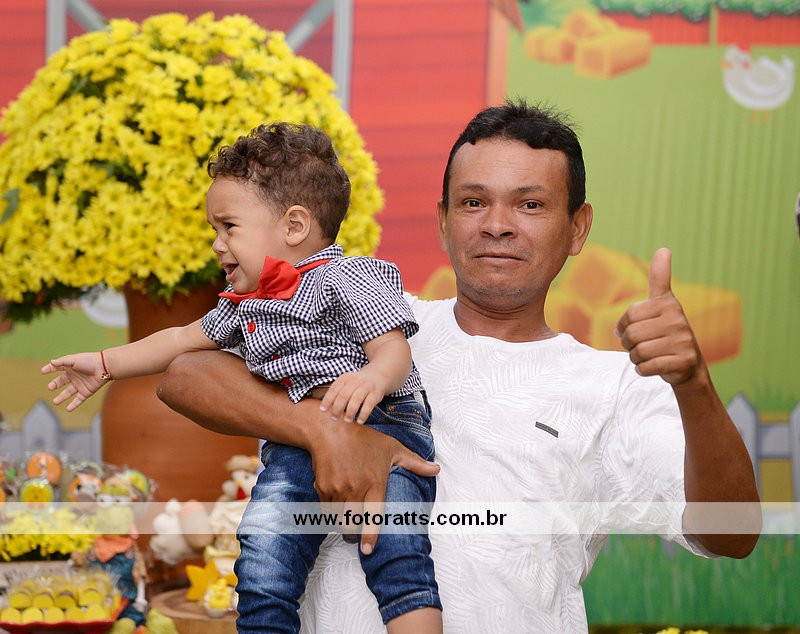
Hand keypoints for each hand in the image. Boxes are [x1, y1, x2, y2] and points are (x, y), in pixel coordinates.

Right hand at [41, 352, 106, 410]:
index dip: (50, 369)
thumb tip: (51, 362)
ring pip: (68, 392)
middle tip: (50, 387)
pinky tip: (68, 409)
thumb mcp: (74, 360)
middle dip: (55, 384)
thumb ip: (62, 362)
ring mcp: (80, 384)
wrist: (104, 367)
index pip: (57, 368)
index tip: (43, 371)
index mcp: (71, 367)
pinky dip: (74, 405)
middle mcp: (74, 376)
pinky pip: (78, 400)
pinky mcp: (86, 392)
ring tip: (55, 402)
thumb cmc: (89, 361)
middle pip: (61, 381)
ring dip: (61, 397)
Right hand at [309, 418, 439, 554]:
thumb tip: (436, 469)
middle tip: (354, 535)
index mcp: (375, 482)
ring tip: (344, 518)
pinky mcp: (322, 487)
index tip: (367, 550)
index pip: (373, 515)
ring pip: (337, 519)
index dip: (370, 536)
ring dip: (340, 522)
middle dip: (352, 534)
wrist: (331, 429)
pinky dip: (329, 509)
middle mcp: (355, 488)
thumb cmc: (364, 439)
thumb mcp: (392, 448)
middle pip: (350, 525)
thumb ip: (414, 463)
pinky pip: (325, 508)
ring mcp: (337, 489)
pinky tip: (335, 499)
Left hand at [319, 367, 386, 422]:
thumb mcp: (347, 383)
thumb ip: (338, 392)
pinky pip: (369, 404)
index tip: (323, 410)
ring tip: (347, 420)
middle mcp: (355, 381)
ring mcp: (366, 386)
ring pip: (356, 400)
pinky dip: (363, 414)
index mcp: (345, 378)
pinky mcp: (375, 393)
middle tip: (334, 418)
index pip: (334, 389)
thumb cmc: (358, 384)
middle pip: (344, 395)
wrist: (378, 376)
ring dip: (350, 412)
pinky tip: (360, 421)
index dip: (327, 400)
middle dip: (337, 408)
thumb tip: (326, 408)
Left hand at [615, 248, 702, 385]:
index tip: (634, 328)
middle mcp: (678, 319)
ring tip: (648, 355)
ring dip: (636, 358)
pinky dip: (644, 369)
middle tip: (641, 345)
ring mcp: (683, 340)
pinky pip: (647, 367)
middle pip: (631, 336)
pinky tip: (652, 366)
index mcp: (668, 304)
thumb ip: (660, 278)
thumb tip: (664, 249)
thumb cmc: (667, 331)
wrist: (688, 365)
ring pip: (638, 352)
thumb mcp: (663, 303)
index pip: (629, 316)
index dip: (624, 327)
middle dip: (629, 345)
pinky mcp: (684, 360)